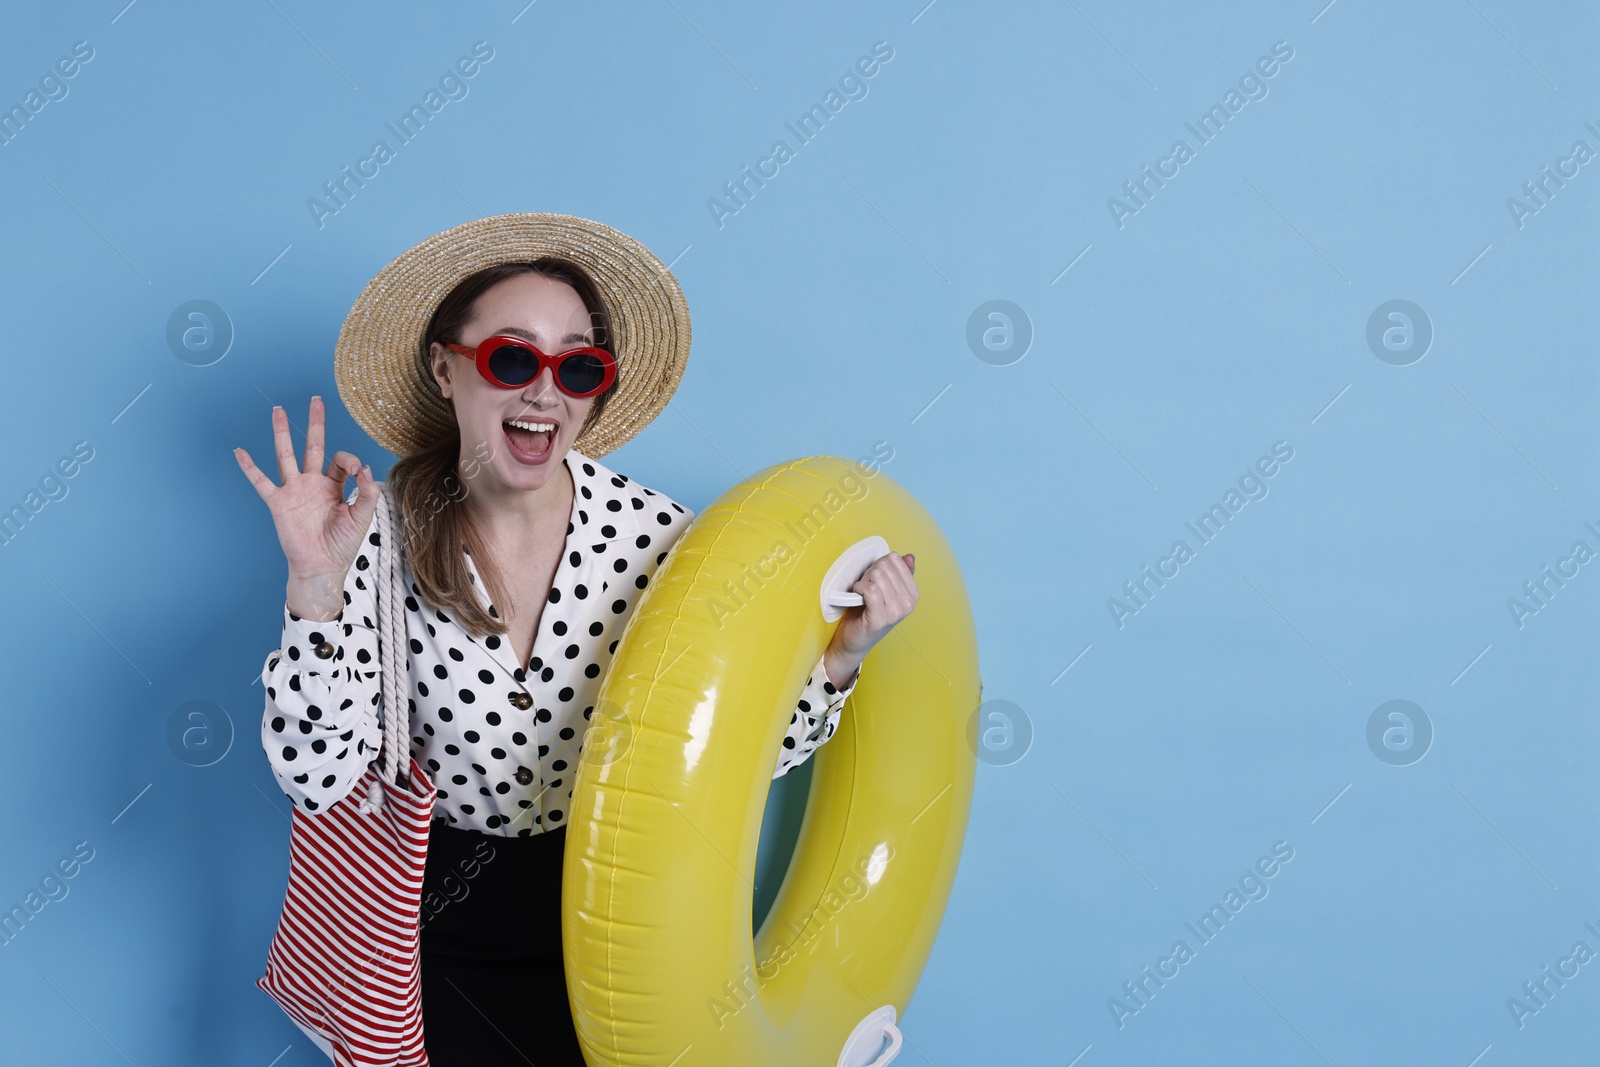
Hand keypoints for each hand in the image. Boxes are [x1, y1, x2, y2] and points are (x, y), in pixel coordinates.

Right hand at [234, 397, 378, 618]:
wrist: (321, 567)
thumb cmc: (342, 544)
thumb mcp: (361, 516)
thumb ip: (367, 491)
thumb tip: (364, 467)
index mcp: (334, 486)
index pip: (339, 460)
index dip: (349, 460)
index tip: (355, 470)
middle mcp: (313, 483)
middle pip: (313, 446)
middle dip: (315, 423)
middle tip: (315, 400)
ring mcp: (294, 491)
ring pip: (286, 455)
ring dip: (282, 433)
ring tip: (278, 410)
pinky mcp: (279, 503)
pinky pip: (261, 481)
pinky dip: (249, 467)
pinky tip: (240, 451)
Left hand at [823, 550, 917, 689]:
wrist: (853, 641)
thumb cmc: (866, 613)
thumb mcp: (885, 590)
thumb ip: (898, 573)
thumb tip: (909, 557)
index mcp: (913, 593)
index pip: (895, 559)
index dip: (878, 565)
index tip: (873, 579)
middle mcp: (908, 603)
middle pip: (884, 566)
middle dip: (869, 573)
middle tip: (865, 588)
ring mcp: (896, 612)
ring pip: (877, 576)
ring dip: (863, 581)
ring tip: (862, 594)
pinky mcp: (881, 618)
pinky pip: (870, 589)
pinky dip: (859, 589)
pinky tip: (857, 596)